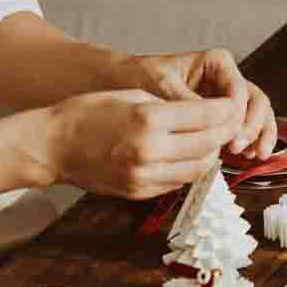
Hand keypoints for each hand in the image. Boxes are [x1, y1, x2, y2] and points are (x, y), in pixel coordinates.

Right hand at [42, 89, 242, 199]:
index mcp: (148, 120)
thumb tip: (207, 115)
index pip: (205, 117)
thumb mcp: (131, 94)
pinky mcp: (139, 192)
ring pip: (198, 169)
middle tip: (231, 123)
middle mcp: (149, 151)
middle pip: (207, 145)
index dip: (226, 111)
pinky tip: (189, 156)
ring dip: (210, 154)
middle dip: (225, 133)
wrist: (53, 146)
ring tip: (213, 140)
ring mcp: (144, 176)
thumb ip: (171, 106)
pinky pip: (177, 182)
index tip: (233, 105)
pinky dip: (189, 169)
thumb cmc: (88, 112)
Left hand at [119, 48, 277, 160]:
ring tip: (252, 155)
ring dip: (258, 135)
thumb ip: (187, 100)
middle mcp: (226, 79)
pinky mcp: (221, 119)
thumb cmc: (140, 76)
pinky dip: (249, 143)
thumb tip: (210, 120)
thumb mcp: (160, 84)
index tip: (231, 129)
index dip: (238, 111)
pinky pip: (243, 129)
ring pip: (256, 116)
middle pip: (255, 101)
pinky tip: (248, 157)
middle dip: (254, 124)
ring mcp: (226, 100)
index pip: (238, 87)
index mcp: (217, 63)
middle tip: (240, 145)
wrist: (123, 85)